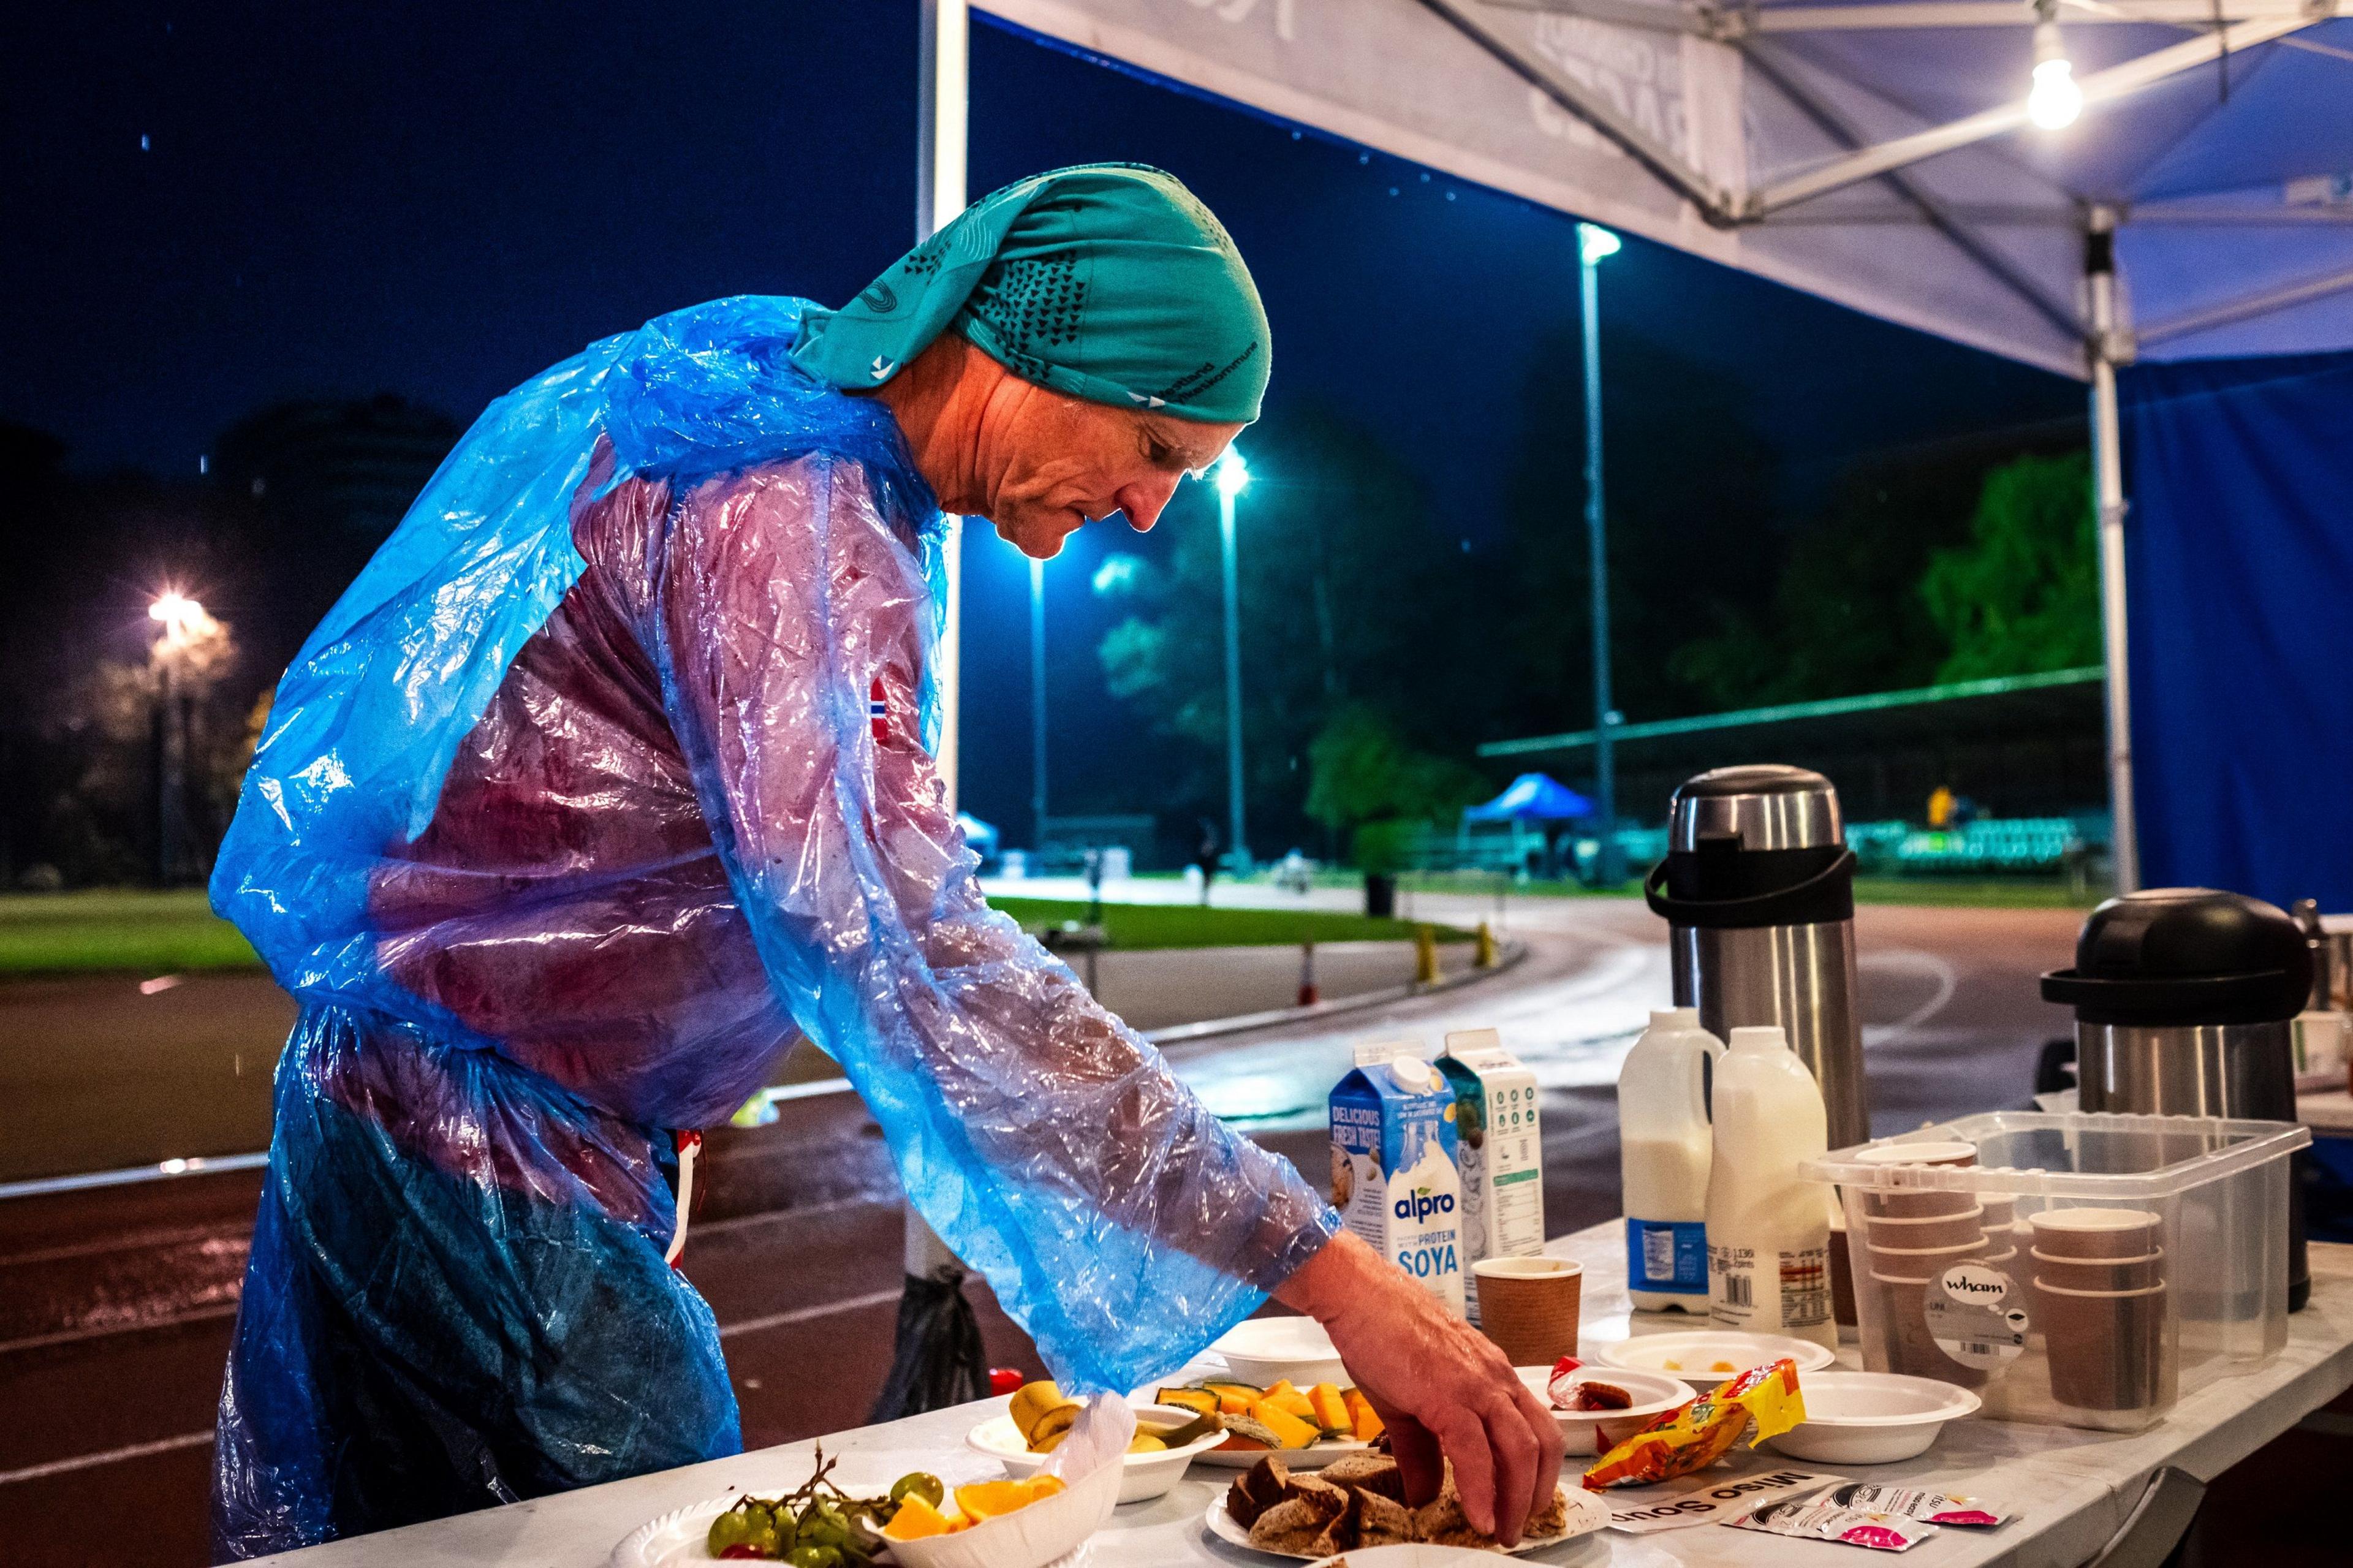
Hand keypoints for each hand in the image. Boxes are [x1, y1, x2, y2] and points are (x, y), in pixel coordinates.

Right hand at [1274, 1233, 1563, 1544]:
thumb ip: (1422, 1452)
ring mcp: (1476, 1384)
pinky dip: (1481, 1489)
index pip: (1535, 1431)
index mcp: (1492, 1378)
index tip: (1523, 1508)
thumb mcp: (1407, 1402)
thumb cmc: (1382, 1335)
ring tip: (1502, 1531)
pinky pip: (1475, 1449)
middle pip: (1541, 1444)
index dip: (1537, 1474)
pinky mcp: (1448, 1392)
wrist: (1359, 1294)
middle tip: (1517, 1529)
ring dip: (1517, 1499)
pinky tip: (1477, 1516)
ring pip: (1520, 1449)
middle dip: (1535, 1495)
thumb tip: (1425, 1495)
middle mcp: (1495, 1379)